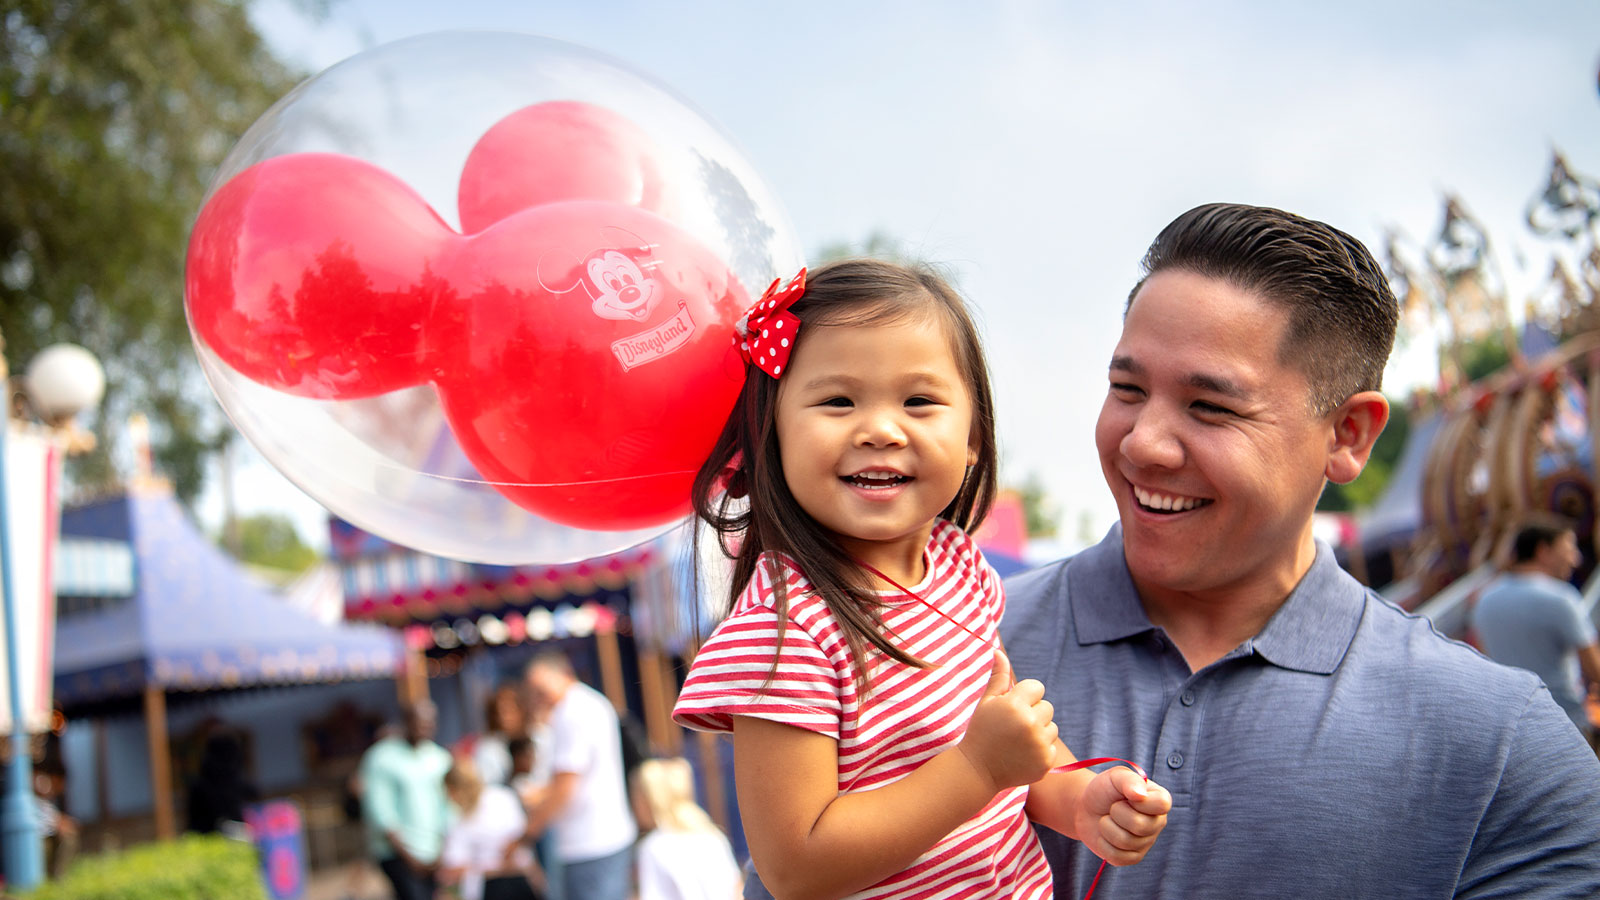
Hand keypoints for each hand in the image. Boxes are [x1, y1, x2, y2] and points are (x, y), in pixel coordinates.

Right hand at [957, 650, 1060, 792]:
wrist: (977, 770)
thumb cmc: (981, 731)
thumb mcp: (986, 702)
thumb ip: (998, 677)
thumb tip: (998, 651)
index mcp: (1015, 704)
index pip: (1037, 688)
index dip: (1025, 696)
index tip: (1012, 708)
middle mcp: (1030, 723)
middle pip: (1047, 707)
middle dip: (1033, 714)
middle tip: (1013, 727)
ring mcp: (1039, 744)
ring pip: (1052, 727)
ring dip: (1039, 732)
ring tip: (1018, 741)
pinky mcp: (1046, 761)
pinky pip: (1051, 747)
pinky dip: (1041, 750)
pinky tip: (1022, 755)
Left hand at [1072, 766, 1170, 865]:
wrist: (1087, 808)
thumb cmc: (1105, 789)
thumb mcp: (1115, 777)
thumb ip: (1129, 780)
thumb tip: (1140, 795)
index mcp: (1160, 800)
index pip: (1162, 804)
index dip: (1140, 801)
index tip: (1127, 796)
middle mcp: (1157, 823)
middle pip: (1140, 825)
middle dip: (1116, 813)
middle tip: (1112, 807)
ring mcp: (1146, 843)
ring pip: (1125, 841)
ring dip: (1107, 827)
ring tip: (1107, 819)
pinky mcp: (1132, 858)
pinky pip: (1117, 856)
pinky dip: (1103, 843)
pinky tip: (1105, 835)